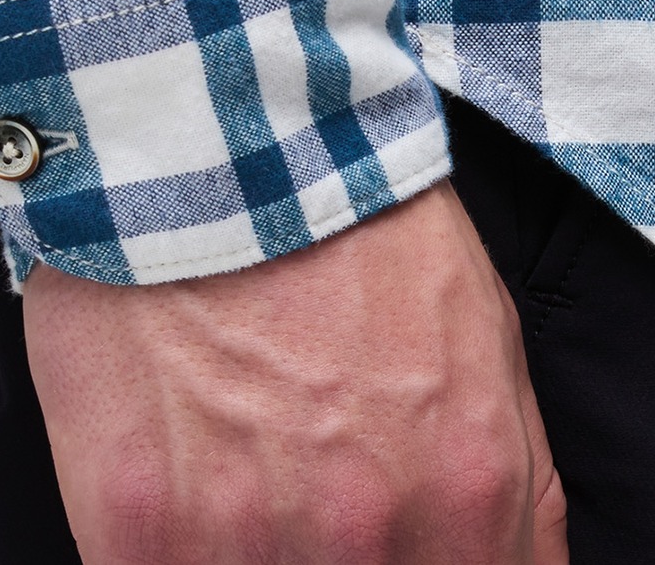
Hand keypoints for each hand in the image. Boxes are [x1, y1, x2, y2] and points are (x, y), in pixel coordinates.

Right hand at [23, 178, 568, 563]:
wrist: (218, 132)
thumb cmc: (351, 219)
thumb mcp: (486, 335)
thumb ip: (517, 488)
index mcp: (468, 493)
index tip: (404, 549)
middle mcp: (367, 536)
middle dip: (343, 557)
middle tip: (316, 488)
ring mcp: (246, 544)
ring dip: (257, 555)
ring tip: (245, 473)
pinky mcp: (137, 531)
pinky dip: (174, 555)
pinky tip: (179, 481)